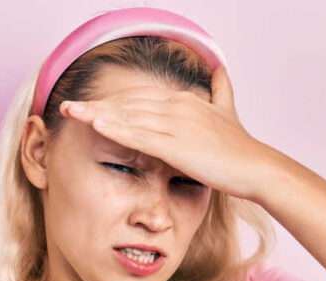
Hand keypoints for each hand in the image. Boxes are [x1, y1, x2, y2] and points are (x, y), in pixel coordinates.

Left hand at [59, 66, 273, 201]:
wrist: (256, 167)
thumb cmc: (241, 146)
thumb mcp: (227, 111)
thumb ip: (220, 90)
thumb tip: (220, 69)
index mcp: (184, 100)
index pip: (139, 96)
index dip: (113, 100)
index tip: (90, 104)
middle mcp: (177, 106)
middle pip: (127, 102)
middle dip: (96, 105)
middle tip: (68, 105)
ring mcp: (176, 124)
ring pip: (128, 116)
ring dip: (97, 114)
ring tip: (71, 113)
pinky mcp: (176, 145)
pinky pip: (139, 135)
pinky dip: (115, 129)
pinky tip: (95, 126)